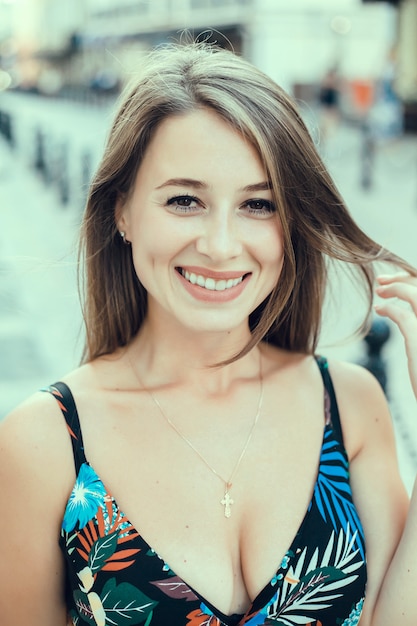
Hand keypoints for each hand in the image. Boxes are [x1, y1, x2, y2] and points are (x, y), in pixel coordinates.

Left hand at [375, 273, 416, 398]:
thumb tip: (407, 317)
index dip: (411, 281)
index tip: (393, 283)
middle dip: (402, 278)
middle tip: (381, 281)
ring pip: (413, 293)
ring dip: (395, 287)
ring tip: (379, 291)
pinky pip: (401, 314)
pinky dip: (388, 308)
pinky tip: (379, 310)